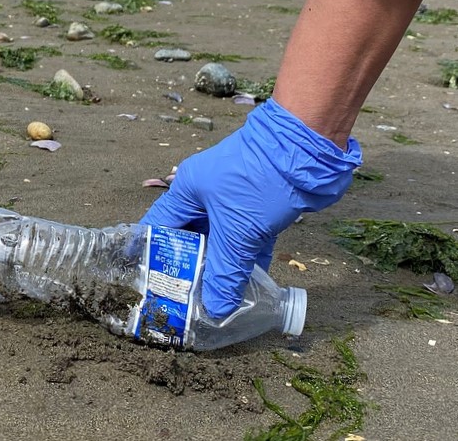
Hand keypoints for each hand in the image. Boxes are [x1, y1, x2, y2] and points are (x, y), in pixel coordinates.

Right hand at [139, 98, 361, 318]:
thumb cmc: (259, 182)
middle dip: (191, 268)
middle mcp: (205, 194)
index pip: (158, 226)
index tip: (153, 282)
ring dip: (222, 266)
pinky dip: (248, 259)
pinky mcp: (259, 206)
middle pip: (191, 237)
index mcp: (188, 190)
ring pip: (221, 239)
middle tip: (188, 299)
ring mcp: (233, 199)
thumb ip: (224, 272)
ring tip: (217, 299)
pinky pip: (247, 238)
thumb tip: (215, 310)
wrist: (307, 149)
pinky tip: (250, 286)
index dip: (153, 255)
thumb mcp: (236, 232)